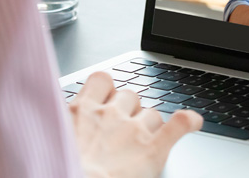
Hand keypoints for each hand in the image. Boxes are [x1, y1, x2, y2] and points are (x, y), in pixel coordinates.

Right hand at [71, 72, 202, 177]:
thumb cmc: (62, 169)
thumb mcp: (54, 137)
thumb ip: (64, 124)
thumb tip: (65, 125)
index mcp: (81, 111)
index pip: (101, 80)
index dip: (107, 89)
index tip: (106, 98)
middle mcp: (109, 114)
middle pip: (129, 96)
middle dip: (129, 110)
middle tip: (121, 132)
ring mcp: (133, 130)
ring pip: (151, 112)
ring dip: (150, 123)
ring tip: (142, 143)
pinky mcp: (152, 149)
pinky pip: (178, 125)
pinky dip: (188, 122)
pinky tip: (194, 121)